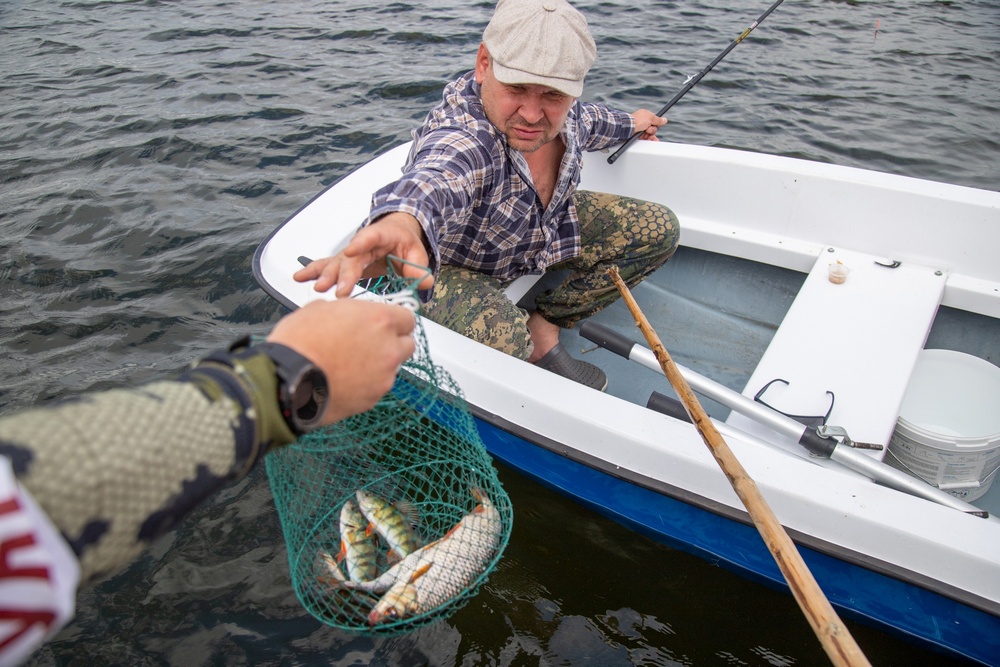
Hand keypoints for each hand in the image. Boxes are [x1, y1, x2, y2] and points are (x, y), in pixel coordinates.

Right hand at [266, 299, 415, 423]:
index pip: (407, 318)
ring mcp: (383, 377)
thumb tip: (345, 314)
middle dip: (392, 343)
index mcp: (380, 320)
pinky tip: (344, 380)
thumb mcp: (319, 309)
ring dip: (379, 364)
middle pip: (407, 344)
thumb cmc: (299, 342)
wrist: (287, 380)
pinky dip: (366, 384)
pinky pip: (377, 387)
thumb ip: (345, 311)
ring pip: (392, 367)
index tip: (386, 323)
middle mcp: (389, 349)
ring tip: (351, 364)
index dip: (395, 320)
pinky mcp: (373, 399)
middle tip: (370, 343)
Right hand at [293, 212, 432, 298]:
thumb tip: (425, 282)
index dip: (360, 243)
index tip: (352, 251)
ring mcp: (350, 254)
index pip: (370, 237)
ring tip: (318, 287)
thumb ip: (419, 267)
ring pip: (335, 263)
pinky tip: (299, 277)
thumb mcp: (416, 252)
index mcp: (380, 235)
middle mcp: (361, 243)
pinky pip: (327, 266)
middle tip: (339, 290)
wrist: (394, 232)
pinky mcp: (344, 263)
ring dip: (326, 275)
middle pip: (350, 258)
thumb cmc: (403, 241)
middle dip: (343, 274)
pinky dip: (313, 272)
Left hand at [631, 109, 666, 140]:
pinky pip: (646, 139)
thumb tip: (665, 120)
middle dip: (652, 130)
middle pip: (653, 128)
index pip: (654, 121)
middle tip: (648, 129)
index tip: (655, 125)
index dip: (655, 124)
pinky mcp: (638, 136)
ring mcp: (640, 129)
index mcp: (645, 116)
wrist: (628, 128)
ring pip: (650, 134)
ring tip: (646, 134)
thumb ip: (658, 120)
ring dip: (650, 135)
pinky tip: (650, 140)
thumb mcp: (650, 118)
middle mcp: (643, 123)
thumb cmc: (638, 121)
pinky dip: (648, 140)